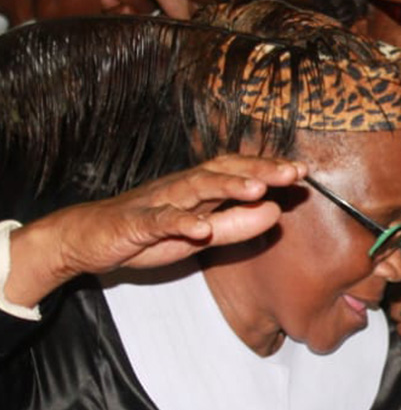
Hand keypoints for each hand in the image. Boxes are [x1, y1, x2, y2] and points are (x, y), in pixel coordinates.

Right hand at [6, 156, 304, 307]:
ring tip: (257, 189)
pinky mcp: (135, 224)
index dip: (269, 170)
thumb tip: (274, 213)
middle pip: (223, 172)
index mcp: (198, 188)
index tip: (303, 171)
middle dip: (258, 170)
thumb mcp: (202, 234)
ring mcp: (158, 203)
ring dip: (227, 187)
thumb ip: (236, 225)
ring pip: (195, 189)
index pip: (238, 171)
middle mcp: (181, 188)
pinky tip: (200, 228)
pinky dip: (180, 223)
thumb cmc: (150, 233)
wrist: (89, 240)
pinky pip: (159, 222)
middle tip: (293, 172)